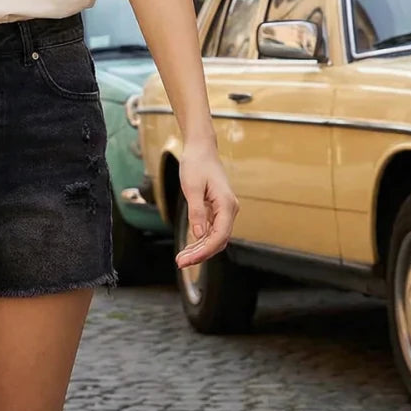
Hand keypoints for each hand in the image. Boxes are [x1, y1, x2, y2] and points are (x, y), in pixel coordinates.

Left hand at [176, 140, 238, 269]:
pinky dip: (201, 239)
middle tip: (181, 263)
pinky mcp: (217, 208)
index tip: (188, 260)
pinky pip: (212, 229)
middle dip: (200, 254)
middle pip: (218, 240)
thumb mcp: (192, 187)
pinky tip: (190, 247)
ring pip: (215, 237)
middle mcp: (229, 209)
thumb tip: (200, 235)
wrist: (201, 147)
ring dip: (200, 249)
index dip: (204, 251)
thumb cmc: (196, 163)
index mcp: (226, 205)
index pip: (219, 236)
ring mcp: (224, 210)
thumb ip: (197, 212)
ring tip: (182, 258)